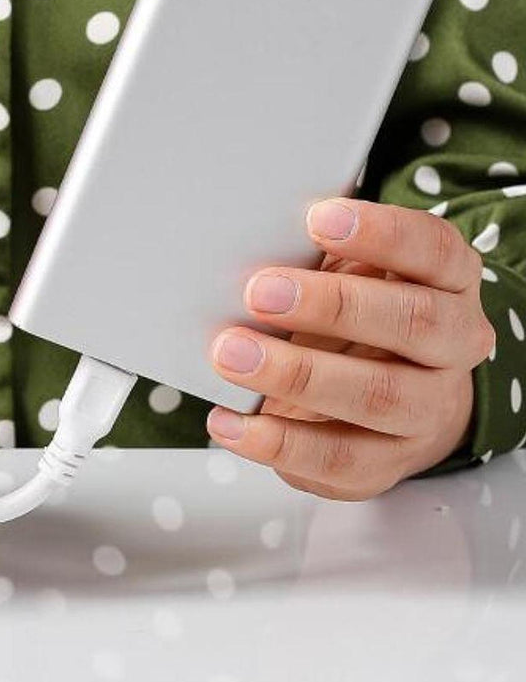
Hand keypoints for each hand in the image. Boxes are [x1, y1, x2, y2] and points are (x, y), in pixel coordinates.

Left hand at [205, 198, 494, 499]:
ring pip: (377, 395)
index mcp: (447, 281)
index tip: (318, 219)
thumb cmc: (362, 313)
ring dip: (296, 373)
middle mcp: (453, 345)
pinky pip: (338, 460)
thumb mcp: (351, 270)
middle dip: (331, 305)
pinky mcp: (388, 462)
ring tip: (230, 356)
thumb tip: (246, 235)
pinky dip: (276, 442)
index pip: (433, 249)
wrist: (399, 398)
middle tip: (259, 293)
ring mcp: (427, 409)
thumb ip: (318, 254)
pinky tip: (229, 422)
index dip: (381, 233)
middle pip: (413, 322)